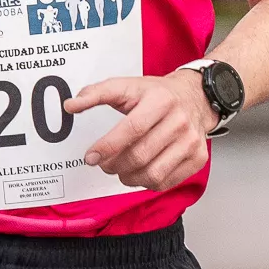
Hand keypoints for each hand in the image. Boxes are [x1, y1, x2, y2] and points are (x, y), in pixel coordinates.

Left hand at [68, 70, 216, 191]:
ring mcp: (192, 142)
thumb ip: (96, 93)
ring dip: (128, 178)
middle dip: (114, 165)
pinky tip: (139, 172)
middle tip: (104, 164)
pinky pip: (166, 182)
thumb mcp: (127, 85)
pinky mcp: (198, 158)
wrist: (196, 97)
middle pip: (140, 155)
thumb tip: (70, 105)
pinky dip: (146, 183)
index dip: (108, 146)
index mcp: (160, 100)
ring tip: (120, 169)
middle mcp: (180, 121)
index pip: (132, 129)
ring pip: (153, 174)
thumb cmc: (157, 95)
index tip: (91, 157)